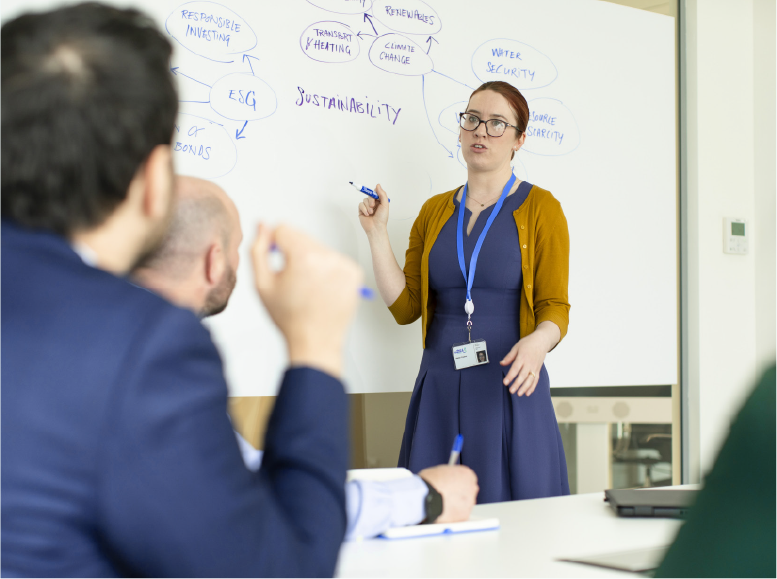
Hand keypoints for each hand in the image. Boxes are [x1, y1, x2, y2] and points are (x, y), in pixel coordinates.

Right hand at [251, 223, 362, 377]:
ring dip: (311, 261)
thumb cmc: (289, 317)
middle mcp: (327, 257)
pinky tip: (321, 289)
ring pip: (319, 248)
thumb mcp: (262, 283)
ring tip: (307, 287)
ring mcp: (344, 264)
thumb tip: (262, 225)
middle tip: (293, 280)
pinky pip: (334, 259)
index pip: (284, 229)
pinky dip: (326, 270)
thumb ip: (258, 249)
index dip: (274, 244)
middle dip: (293, 253)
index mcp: (303, 256)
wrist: (316, 342)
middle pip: (302, 237)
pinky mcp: (355, 272)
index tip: (276, 261)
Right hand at [357, 184, 389, 236]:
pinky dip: (364, 209)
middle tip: (373, 206)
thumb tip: (378, 185)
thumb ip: (382, 194)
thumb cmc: (382, 218)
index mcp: (379, 201)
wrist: (376, 227)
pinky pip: (360, 204)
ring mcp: (367, 207)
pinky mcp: (361, 210)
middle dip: (371, 200)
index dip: (374, 193)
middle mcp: (373, 203)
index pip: (375, 193)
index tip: (374, 195)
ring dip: (367, 206)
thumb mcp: (385, 205)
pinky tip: (367, 214)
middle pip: (369, 195)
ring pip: (364, 200)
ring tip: (371, 213)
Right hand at [419, 465, 478, 523]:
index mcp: (467, 474)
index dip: (458, 483)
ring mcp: (469, 503)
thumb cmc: (430, 483)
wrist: (426, 497)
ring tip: (442, 505)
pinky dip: (453, 516)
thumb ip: (447, 476)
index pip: (467, 478)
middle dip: (458, 495)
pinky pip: (460, 517)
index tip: (452, 486)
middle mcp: (471, 488)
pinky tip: (443, 513)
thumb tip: (445, 480)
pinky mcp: (464, 516)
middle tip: (446, 495)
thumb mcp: (439, 471)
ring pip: (464, 505)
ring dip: (456, 506)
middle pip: (468, 492)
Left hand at [500, 321, 559, 395]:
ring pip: (530, 380)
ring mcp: (534, 367)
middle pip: (523, 376)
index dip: (510, 376)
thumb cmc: (528, 343)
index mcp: (522, 357)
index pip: (515, 369)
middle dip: (517, 384)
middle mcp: (529, 363)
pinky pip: (536, 380)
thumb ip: (509, 356)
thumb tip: (501, 363)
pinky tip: (527, 393)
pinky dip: (532, 387)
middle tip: (511, 391)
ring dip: (525, 388)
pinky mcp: (538, 370)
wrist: (542, 341)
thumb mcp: (517, 347)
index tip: (505, 382)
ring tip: (519, 394)